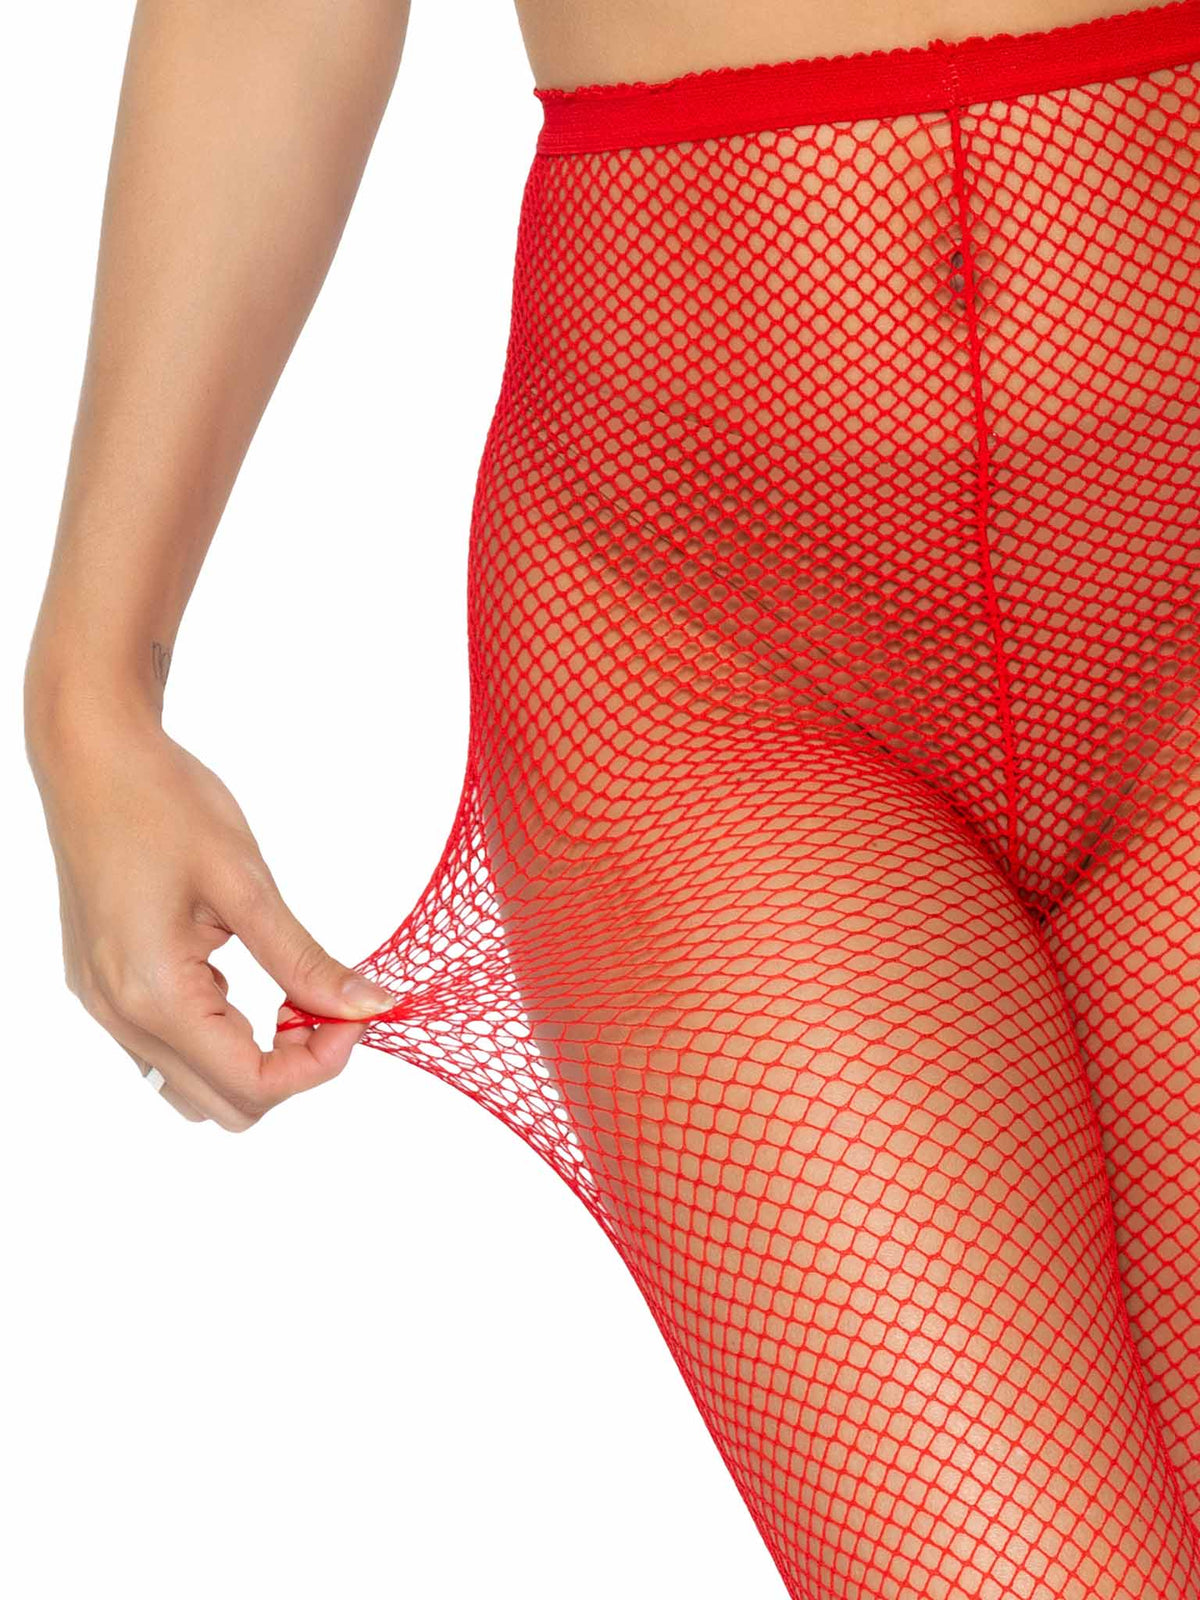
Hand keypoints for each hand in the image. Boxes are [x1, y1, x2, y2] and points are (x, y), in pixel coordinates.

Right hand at [29, 714, 396, 1130]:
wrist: (91, 757)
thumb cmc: (164, 803)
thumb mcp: (246, 882)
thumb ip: (305, 960)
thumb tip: (371, 1006)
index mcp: (154, 994)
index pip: (255, 1085)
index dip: (322, 1062)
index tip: (357, 1011)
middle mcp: (120, 1016)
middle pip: (229, 1105)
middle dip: (293, 1066)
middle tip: (324, 999)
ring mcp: (105, 1008)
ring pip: (196, 1088)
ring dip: (255, 1058)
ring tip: (285, 992)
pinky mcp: (103, 989)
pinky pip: (168, 1051)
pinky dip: (219, 1036)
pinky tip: (242, 979)